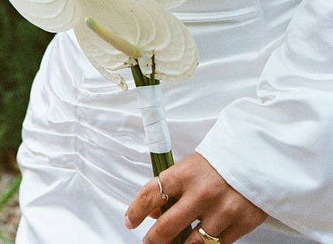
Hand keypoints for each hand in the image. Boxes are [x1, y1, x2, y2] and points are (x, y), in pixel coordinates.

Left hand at [124, 153, 266, 243]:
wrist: (261, 156)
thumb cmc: (223, 159)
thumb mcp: (193, 164)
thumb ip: (174, 187)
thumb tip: (155, 212)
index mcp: (186, 172)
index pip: (151, 194)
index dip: (135, 211)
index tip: (130, 221)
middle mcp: (202, 193)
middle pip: (166, 227)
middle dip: (153, 240)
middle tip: (148, 242)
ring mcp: (222, 211)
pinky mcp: (241, 224)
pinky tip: (201, 243)